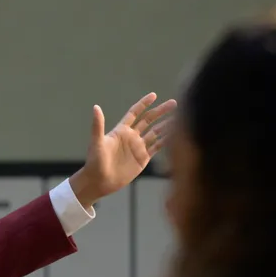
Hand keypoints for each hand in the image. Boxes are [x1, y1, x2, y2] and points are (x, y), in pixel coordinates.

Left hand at [71, 92, 175, 206]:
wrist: (100, 181)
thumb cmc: (95, 161)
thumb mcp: (96, 142)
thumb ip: (97, 125)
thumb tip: (95, 107)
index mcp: (121, 130)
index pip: (135, 113)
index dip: (144, 104)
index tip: (154, 95)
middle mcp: (131, 137)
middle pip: (149, 120)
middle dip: (160, 111)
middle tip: (174, 103)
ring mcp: (138, 147)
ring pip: (156, 133)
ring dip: (167, 125)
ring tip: (180, 118)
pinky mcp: (143, 159)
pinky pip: (157, 147)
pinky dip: (166, 141)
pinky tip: (176, 135)